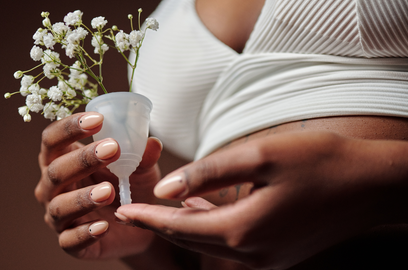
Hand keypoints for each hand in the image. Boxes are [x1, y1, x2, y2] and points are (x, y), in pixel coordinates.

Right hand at [34, 112, 162, 259]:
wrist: (140, 225)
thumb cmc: (130, 186)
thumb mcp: (140, 169)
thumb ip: (143, 156)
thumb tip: (152, 142)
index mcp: (62, 159)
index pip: (53, 139)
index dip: (69, 127)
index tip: (98, 119)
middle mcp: (53, 186)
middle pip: (54, 170)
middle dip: (82, 159)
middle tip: (112, 149)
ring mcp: (58, 216)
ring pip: (59, 206)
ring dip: (83, 197)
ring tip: (109, 190)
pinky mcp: (69, 243)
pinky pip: (70, 241)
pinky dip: (84, 234)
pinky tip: (103, 227)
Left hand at [116, 131, 406, 268]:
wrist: (371, 184)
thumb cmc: (319, 162)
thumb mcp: (259, 156)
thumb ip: (207, 174)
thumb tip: (166, 189)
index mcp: (243, 231)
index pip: (179, 226)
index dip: (147, 216)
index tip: (120, 207)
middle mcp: (251, 255)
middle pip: (190, 240)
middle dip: (157, 224)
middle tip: (129, 207)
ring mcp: (266, 259)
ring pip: (208, 243)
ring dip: (180, 226)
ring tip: (156, 207)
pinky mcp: (277, 253)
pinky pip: (229, 243)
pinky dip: (207, 228)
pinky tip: (198, 210)